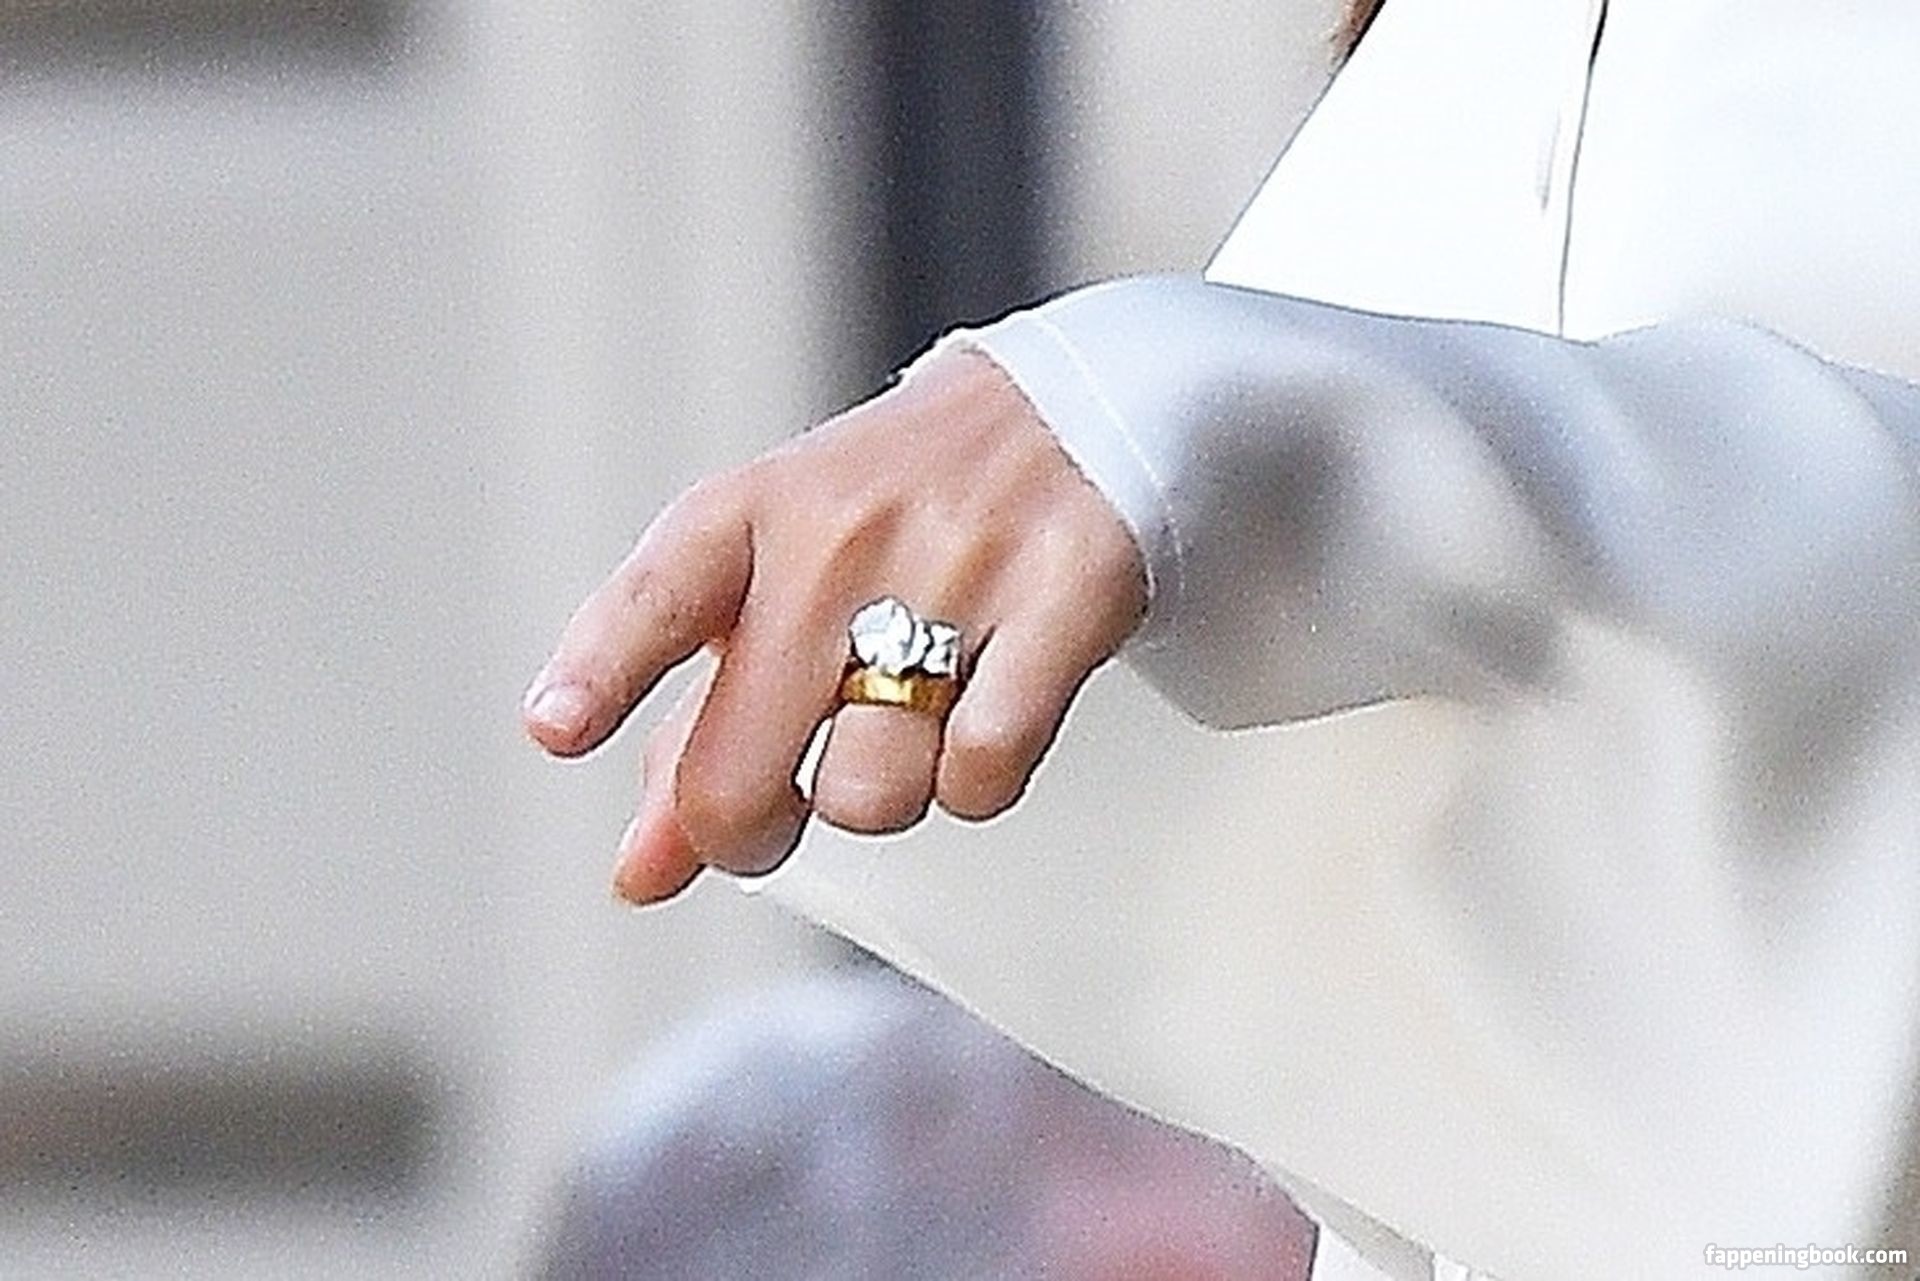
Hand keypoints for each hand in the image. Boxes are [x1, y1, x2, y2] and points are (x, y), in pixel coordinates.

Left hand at [520, 346, 1149, 904]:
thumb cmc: (883, 523)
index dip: (601, 672)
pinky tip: (979, 723)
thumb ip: (696, 730)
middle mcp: (838, 537)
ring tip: (903, 730)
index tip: (555, 730)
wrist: (1060, 414)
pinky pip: (985, 770)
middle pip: (742, 767)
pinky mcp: (1062, 599)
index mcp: (746, 517)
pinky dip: (975, 783)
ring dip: (878, 797)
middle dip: (746, 832)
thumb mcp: (768, 591)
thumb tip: (637, 877)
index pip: (656, 598)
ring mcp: (954, 564)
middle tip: (771, 820)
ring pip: (870, 793)